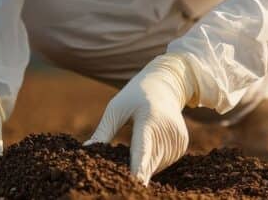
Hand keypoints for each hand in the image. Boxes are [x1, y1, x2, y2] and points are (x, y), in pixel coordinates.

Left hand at [85, 54, 195, 184]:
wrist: (162, 85)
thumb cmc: (133, 97)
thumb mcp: (115, 110)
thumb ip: (103, 132)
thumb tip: (85, 150)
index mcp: (149, 117)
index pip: (143, 148)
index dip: (138, 168)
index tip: (135, 182)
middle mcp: (167, 128)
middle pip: (149, 161)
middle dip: (135, 171)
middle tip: (121, 177)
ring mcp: (177, 136)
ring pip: (156, 165)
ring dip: (144, 164)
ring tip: (137, 140)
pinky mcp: (182, 142)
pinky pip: (164, 161)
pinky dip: (153, 160)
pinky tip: (149, 143)